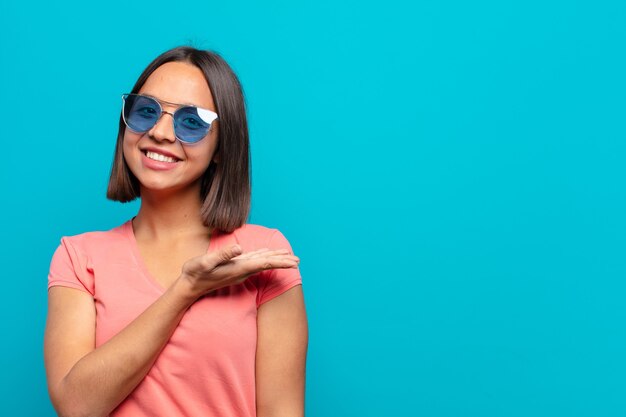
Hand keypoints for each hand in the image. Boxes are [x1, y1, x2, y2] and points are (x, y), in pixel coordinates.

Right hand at [180, 245, 299, 298]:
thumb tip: (239, 249)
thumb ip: (223, 255)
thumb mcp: (206, 262)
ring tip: (288, 256)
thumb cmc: (195, 273)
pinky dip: (263, 256)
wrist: (189, 287)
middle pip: (267, 264)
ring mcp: (239, 270)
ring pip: (261, 262)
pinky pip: (253, 261)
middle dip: (283, 262)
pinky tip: (267, 253)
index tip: (294, 263)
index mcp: (239, 268)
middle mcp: (242, 270)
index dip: (280, 261)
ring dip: (275, 258)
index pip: (264, 263)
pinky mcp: (234, 267)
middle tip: (299, 260)